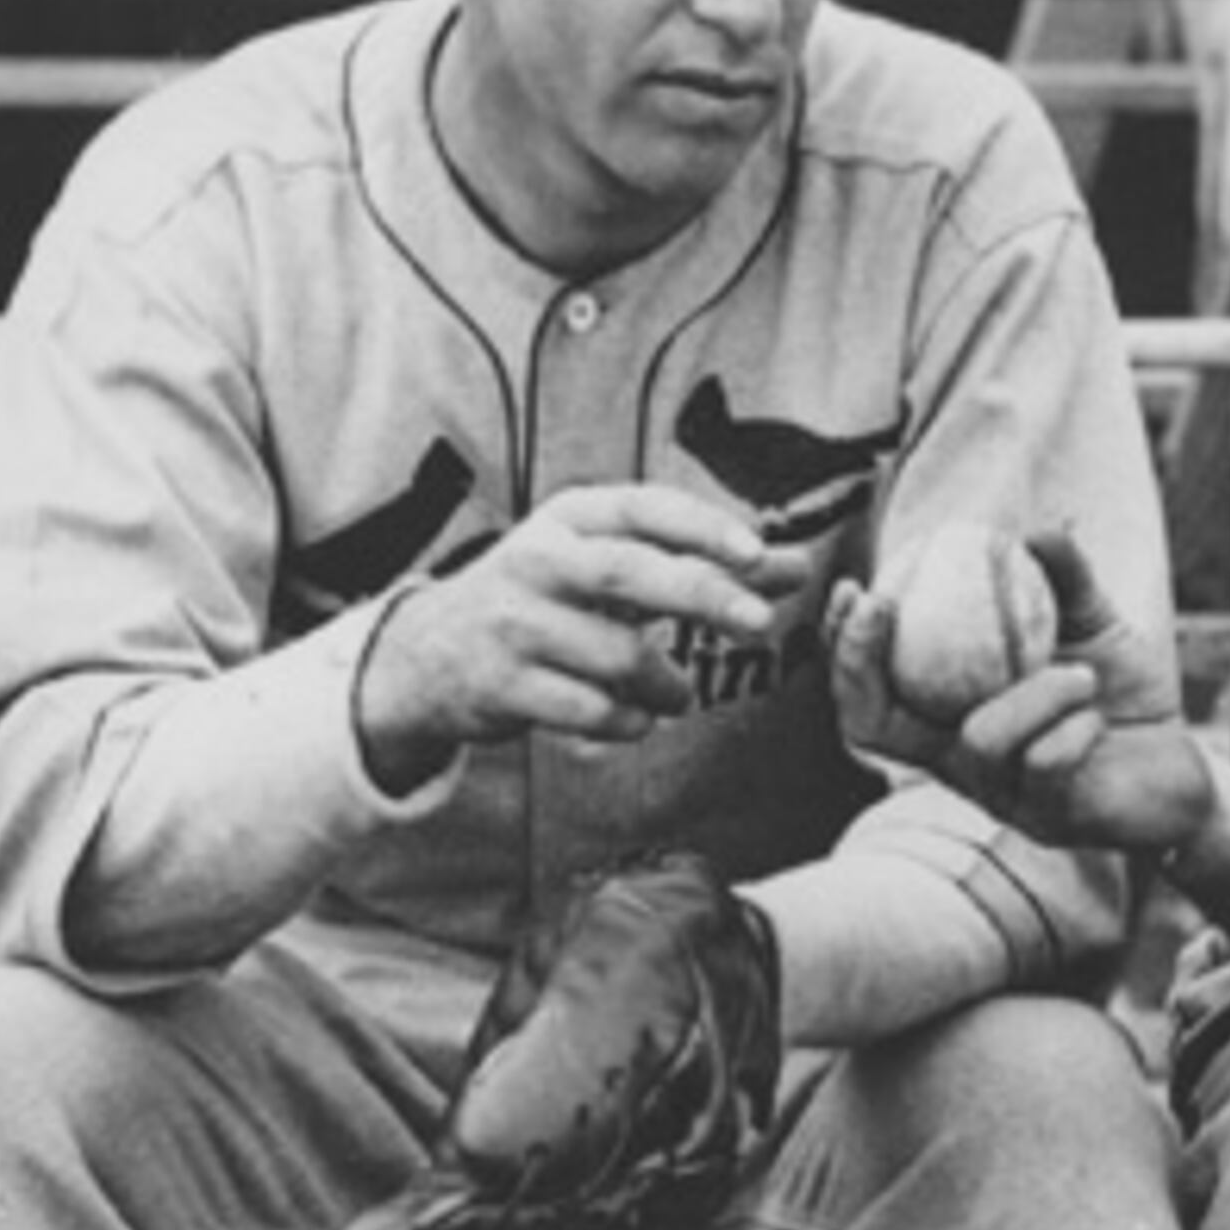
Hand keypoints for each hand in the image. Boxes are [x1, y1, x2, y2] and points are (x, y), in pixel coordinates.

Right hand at [355, 482, 809, 791]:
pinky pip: (588, 710)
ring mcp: (515, 623)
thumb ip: (700, 565)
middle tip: (757, 623)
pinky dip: (628, 722)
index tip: (756, 553)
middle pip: (628, 573)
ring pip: (615, 655)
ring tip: (677, 694)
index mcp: (570, 519)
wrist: (431, 651)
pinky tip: (635, 719)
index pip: (643, 508)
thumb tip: (797, 567)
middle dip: (699, 595)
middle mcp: (537, 561)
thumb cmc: (548, 600)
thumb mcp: (612, 566)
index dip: (701, 528)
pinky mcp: (502, 684)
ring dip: (666, 684)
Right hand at [831, 529, 1214, 855]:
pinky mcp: (1050, 821)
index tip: (857, 587)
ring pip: (980, 739)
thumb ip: (1064, 578)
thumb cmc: (1124, 697)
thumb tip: (1035, 529)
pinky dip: (1075, 726)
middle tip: (882, 603)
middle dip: (858, 661)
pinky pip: (1045, 764)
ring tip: (1084, 676)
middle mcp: (960, 764)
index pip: (869, 693)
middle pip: (872, 727)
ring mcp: (1001, 798)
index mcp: (951, 719)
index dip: (845, 647)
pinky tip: (1100, 718)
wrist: (1184, 769)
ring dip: (1035, 693)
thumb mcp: (1093, 626)